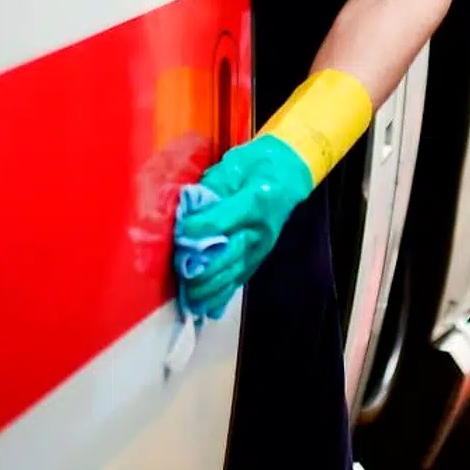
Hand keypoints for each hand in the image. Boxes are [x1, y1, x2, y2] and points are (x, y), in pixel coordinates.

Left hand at [174, 134, 313, 318]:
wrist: (290, 174)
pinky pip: (240, 279)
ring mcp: (261, 247)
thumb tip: (189, 208)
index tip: (179, 233)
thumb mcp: (235, 165)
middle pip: (228, 254)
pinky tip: (206, 305)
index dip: (198, 229)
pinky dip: (222, 293)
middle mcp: (259, 230)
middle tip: (181, 272)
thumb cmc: (259, 164)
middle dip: (202, 268)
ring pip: (234, 273)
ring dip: (210, 287)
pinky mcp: (259, 257)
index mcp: (255, 201)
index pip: (223, 220)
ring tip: (190, 296)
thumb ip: (212, 187)